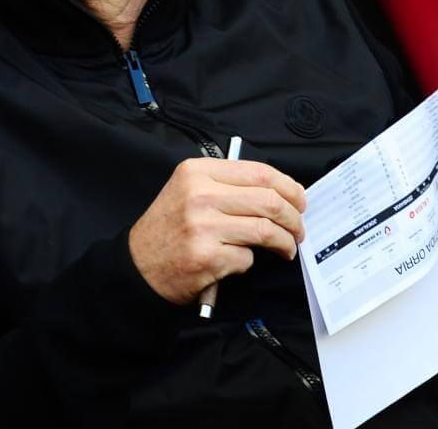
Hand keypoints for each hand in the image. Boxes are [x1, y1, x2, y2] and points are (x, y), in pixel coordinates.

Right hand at [129, 158, 306, 304]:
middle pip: (268, 201)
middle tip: (298, 229)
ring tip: (286, 248)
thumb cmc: (169, 228)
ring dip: (284, 242)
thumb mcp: (188, 191)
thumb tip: (280, 192)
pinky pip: (247, 258)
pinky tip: (239, 262)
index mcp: (197, 172)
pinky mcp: (207, 256)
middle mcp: (199, 194)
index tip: (299, 200)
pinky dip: (250, 262)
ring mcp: (203, 226)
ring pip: (265, 230)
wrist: (138, 266)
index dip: (288, 187)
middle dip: (293, 218)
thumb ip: (227, 185)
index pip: (259, 172)